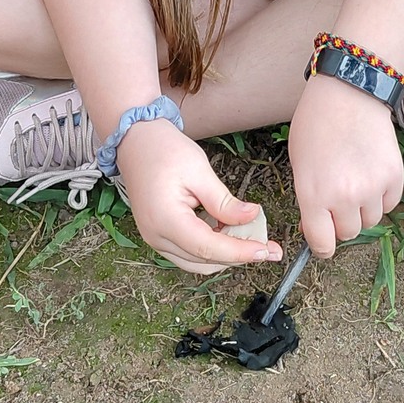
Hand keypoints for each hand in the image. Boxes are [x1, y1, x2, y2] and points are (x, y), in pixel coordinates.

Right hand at [117, 117, 284, 274]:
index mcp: (166, 219)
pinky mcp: (158, 234)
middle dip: (238, 256)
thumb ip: (224, 201)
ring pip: (197, 261)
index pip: (209, 248)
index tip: (265, 251)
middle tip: (267, 246)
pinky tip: (228, 230)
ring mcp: (155, 238)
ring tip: (250, 237)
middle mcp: (156, 236)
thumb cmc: (163, 149)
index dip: (240, 252)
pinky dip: (211, 247)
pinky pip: (188, 251)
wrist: (136, 141)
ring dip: (225, 254)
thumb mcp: (200, 171)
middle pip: (204, 260)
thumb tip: (251, 217)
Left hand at [288, 75, 403, 256]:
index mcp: (313, 196)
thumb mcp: (299, 165)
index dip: (321, 246)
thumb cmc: (316, 125)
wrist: (348, 94)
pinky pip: (390, 204)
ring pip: (371, 221)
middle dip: (341, 222)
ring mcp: (372, 188)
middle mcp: (344, 198)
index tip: (323, 242)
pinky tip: (371, 174)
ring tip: (355, 182)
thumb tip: (318, 226)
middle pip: (348, 234)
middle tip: (337, 199)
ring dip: (363, 209)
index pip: (322, 244)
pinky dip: (381, 197)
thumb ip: (309, 199)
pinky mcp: (394, 177)